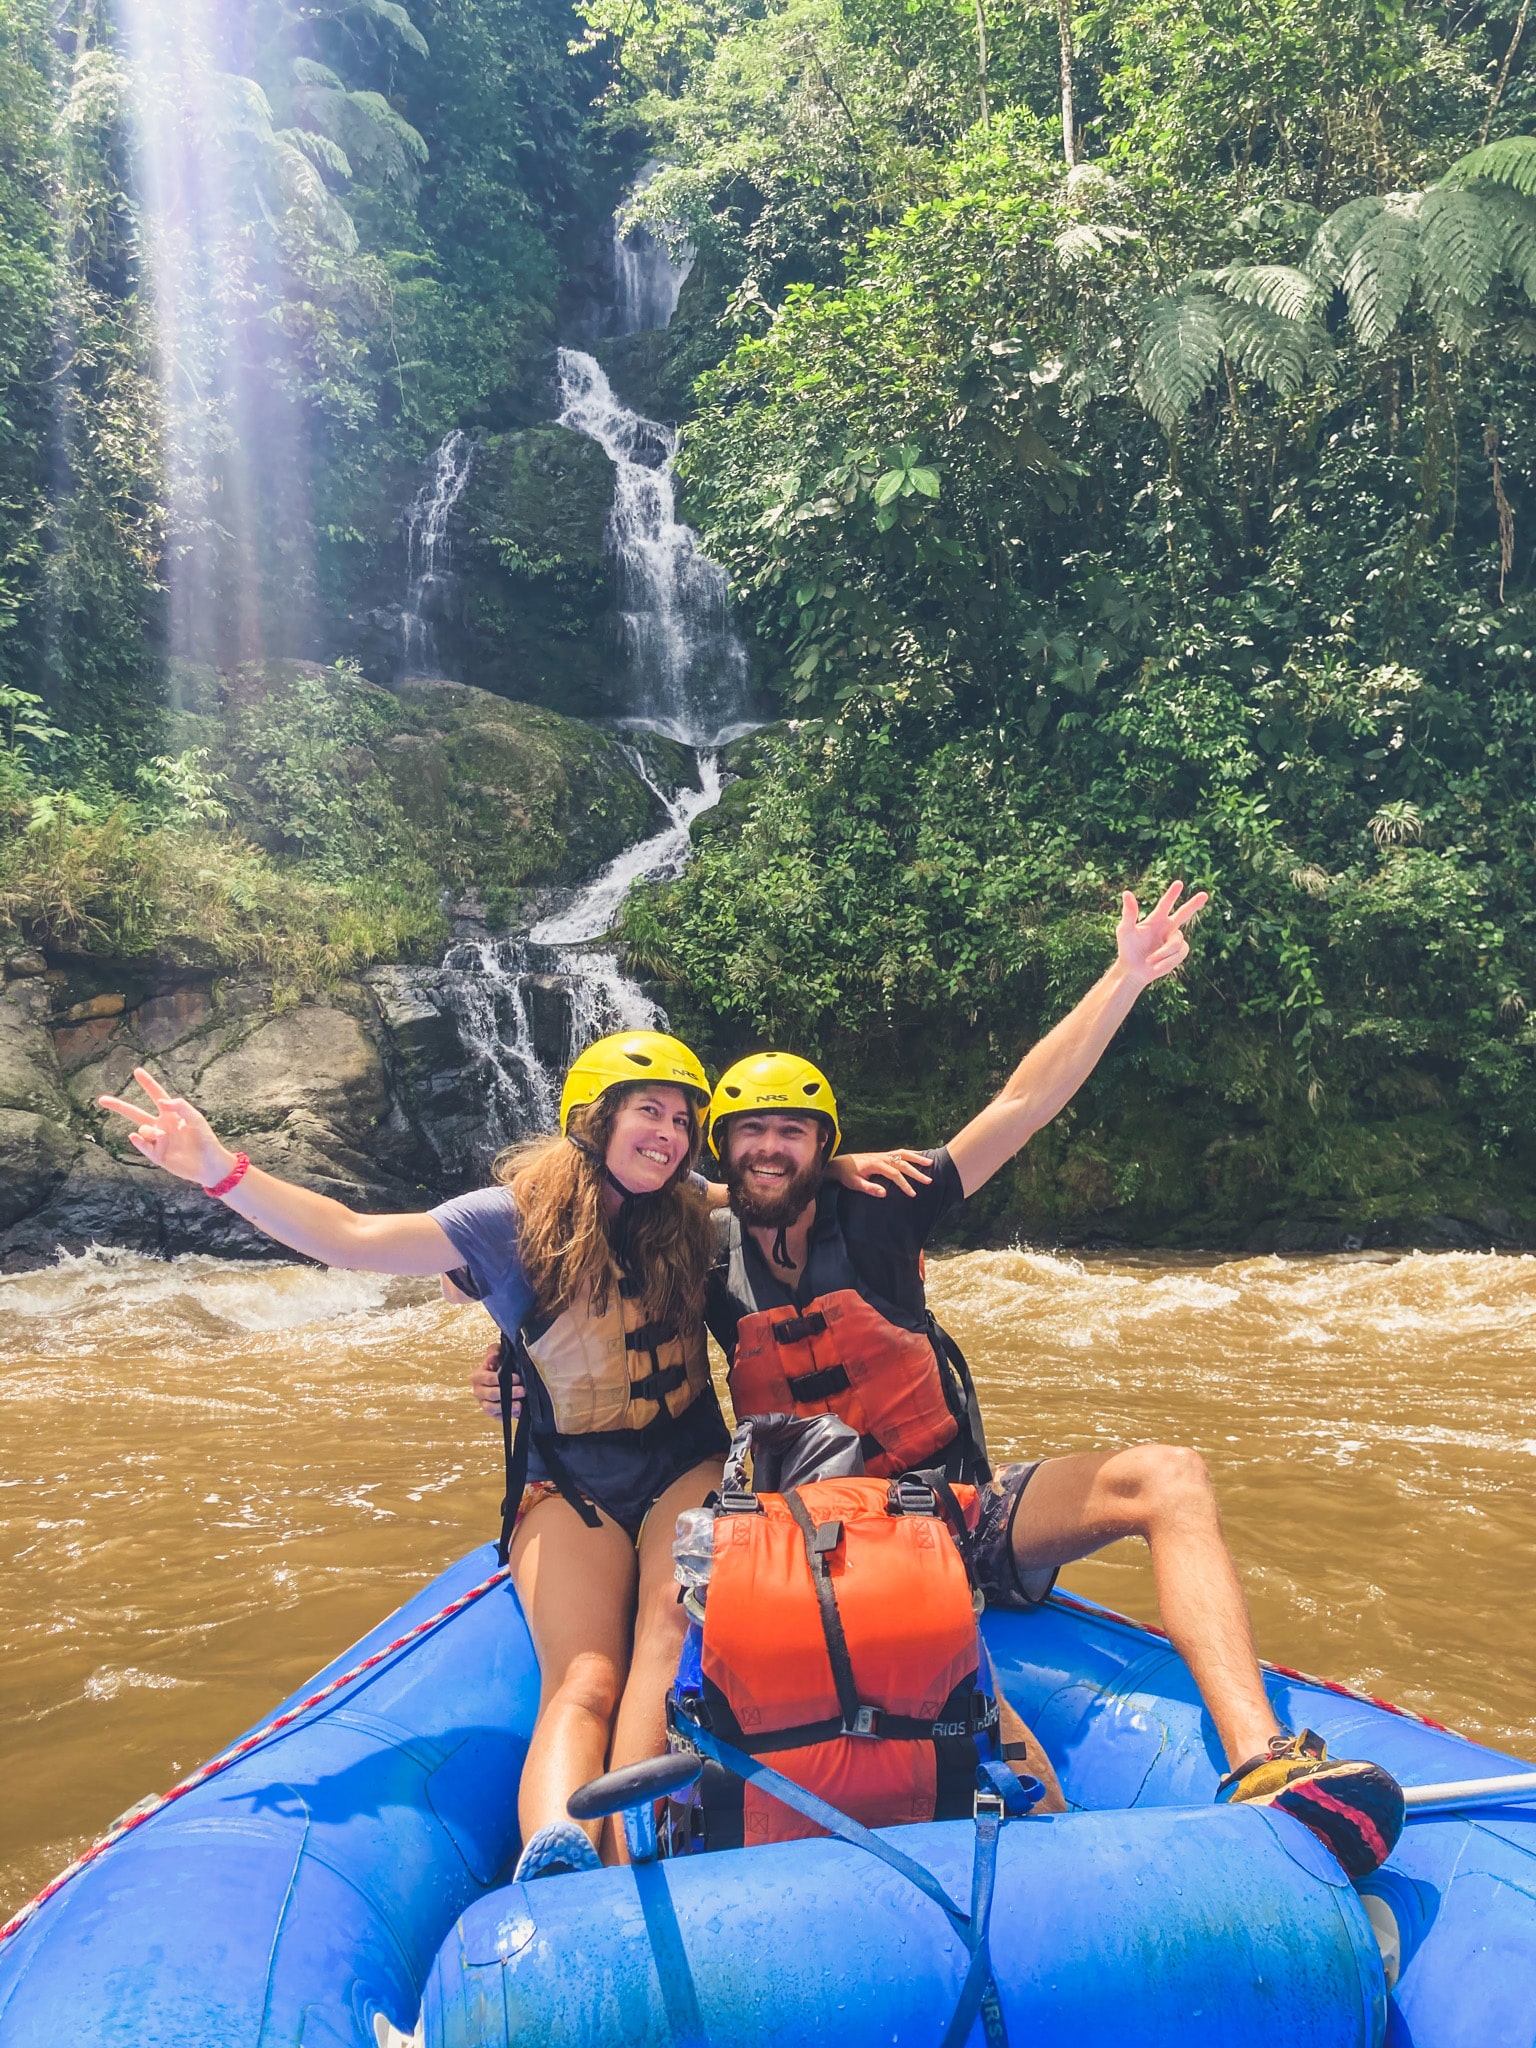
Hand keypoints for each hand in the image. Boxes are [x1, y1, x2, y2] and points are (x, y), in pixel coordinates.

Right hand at [98, 1067, 231, 1184]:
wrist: (210, 1165)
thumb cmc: (206, 1140)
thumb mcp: (196, 1120)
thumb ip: (181, 1107)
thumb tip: (162, 1101)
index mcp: (171, 1114)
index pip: (156, 1095)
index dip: (148, 1083)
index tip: (137, 1071)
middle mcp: (161, 1125)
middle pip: (135, 1113)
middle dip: (119, 1106)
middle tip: (102, 1099)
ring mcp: (157, 1140)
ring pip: (142, 1130)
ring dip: (151, 1132)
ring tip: (165, 1138)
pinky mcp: (156, 1155)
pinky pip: (144, 1146)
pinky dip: (140, 1142)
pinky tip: (134, 1136)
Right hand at [472, 1343, 522, 1421]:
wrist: (503, 1375)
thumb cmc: (499, 1363)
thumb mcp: (497, 1352)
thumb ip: (494, 1352)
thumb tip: (492, 1357)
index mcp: (477, 1376)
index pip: (488, 1378)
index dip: (502, 1378)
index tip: (517, 1378)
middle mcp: (478, 1391)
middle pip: (491, 1394)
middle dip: (508, 1393)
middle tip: (522, 1390)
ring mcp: (484, 1403)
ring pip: (491, 1408)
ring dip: (506, 1407)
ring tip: (520, 1405)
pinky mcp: (492, 1413)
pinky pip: (497, 1417)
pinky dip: (506, 1416)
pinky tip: (517, 1411)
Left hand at [827, 1147, 934, 1197]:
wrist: (840, 1164)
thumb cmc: (847, 1175)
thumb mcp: (855, 1184)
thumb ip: (869, 1188)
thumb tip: (884, 1193)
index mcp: (876, 1164)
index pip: (895, 1174)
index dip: (905, 1184)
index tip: (913, 1194)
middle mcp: (882, 1157)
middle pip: (903, 1164)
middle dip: (917, 1172)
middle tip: (929, 1181)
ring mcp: (883, 1155)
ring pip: (904, 1154)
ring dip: (917, 1158)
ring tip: (930, 1163)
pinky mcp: (884, 1155)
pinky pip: (900, 1152)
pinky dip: (911, 1154)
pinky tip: (920, 1157)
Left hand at [1116, 882, 1208, 985]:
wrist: (1133, 970)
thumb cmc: (1127, 948)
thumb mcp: (1125, 930)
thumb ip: (1129, 913)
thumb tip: (1127, 893)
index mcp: (1155, 919)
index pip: (1165, 904)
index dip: (1172, 894)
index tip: (1179, 884)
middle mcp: (1167, 927)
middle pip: (1184, 913)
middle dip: (1194, 904)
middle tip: (1205, 894)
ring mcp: (1174, 939)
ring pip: (1176, 942)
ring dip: (1161, 954)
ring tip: (1149, 960)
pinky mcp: (1179, 952)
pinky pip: (1179, 953)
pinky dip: (1167, 961)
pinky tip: (1157, 964)